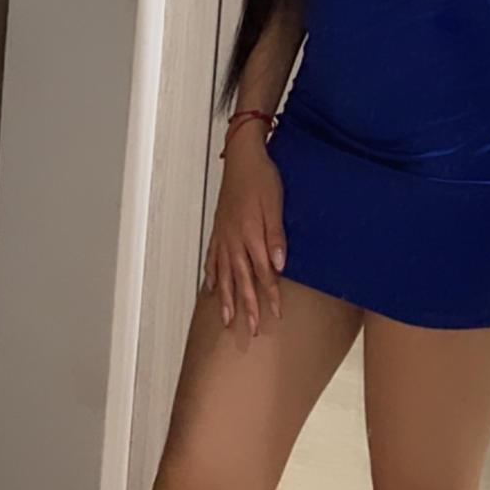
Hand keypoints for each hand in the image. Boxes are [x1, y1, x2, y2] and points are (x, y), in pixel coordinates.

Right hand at [203, 126, 286, 337]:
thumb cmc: (262, 178)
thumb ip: (276, 236)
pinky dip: (211, 275)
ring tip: (226, 319)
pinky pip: (212, 258)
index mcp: (251, 234)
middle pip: (240, 279)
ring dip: (226, 298)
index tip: (275, 314)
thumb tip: (279, 265)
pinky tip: (209, 288)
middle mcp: (234, 240)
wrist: (242, 158)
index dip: (269, 294)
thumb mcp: (276, 204)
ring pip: (223, 274)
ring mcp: (223, 236)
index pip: (262, 272)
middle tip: (249, 330)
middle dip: (246, 306)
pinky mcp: (219, 229)